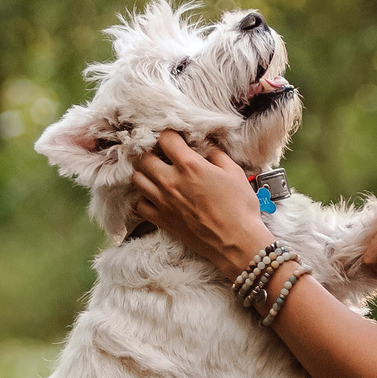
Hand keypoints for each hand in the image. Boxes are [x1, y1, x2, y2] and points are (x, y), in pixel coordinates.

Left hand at [129, 131, 272, 275]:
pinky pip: (139, 205)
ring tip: (155, 173)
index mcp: (189, 166)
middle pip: (144, 158)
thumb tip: (207, 149)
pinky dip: (143, 199)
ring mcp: (163, 202)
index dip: (169, 135)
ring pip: (137, 179)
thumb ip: (217, 155)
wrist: (236, 242)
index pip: (165, 139)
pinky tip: (153, 196)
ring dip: (144, 173)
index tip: (175, 138)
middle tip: (162, 155)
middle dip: (151, 152)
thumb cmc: (239, 208)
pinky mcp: (162, 219)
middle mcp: (171, 181)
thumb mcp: (234, 172)